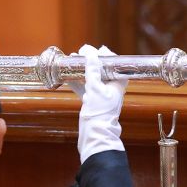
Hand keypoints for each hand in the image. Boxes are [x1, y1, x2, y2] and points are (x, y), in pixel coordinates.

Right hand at [68, 44, 127, 161]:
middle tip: (82, 53)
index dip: (108, 56)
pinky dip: (77, 81)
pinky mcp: (92, 103)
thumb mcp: (95, 88)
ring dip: (83, 69)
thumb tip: (91, 53)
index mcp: (117, 84)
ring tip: (73, 60)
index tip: (98, 50)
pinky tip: (68, 76)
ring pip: (92, 78)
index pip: (116, 64)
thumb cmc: (99, 113)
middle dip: (92, 61)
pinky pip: (84, 88)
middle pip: (103, 70)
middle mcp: (111, 89)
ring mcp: (101, 96)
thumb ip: (93, 70)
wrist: (94, 136)